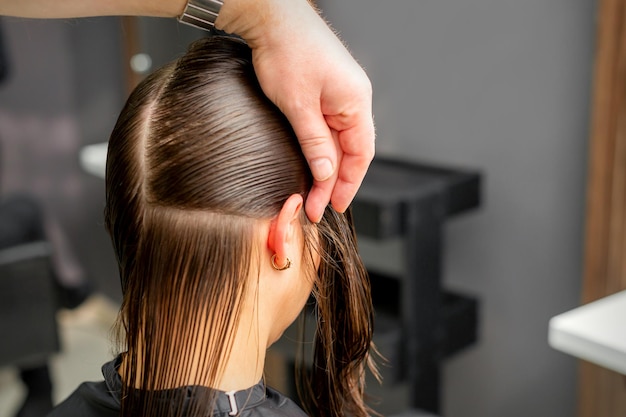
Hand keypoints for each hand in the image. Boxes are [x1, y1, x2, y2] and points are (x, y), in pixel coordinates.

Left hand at [218, 0, 374, 221]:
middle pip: (351, 151)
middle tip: (317, 207)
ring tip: (313, 193)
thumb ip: (314, 142)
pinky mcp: (326, 92)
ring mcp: (340, 95)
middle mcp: (354, 100)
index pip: (361, 154)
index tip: (334, 206)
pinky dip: (321, 150)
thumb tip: (326, 173)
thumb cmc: (287, 52)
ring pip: (339, 142)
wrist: (271, 18)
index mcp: (355, 102)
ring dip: (327, 168)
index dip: (349, 184)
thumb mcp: (298, 104)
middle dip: (335, 182)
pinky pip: (329, 129)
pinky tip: (312, 165)